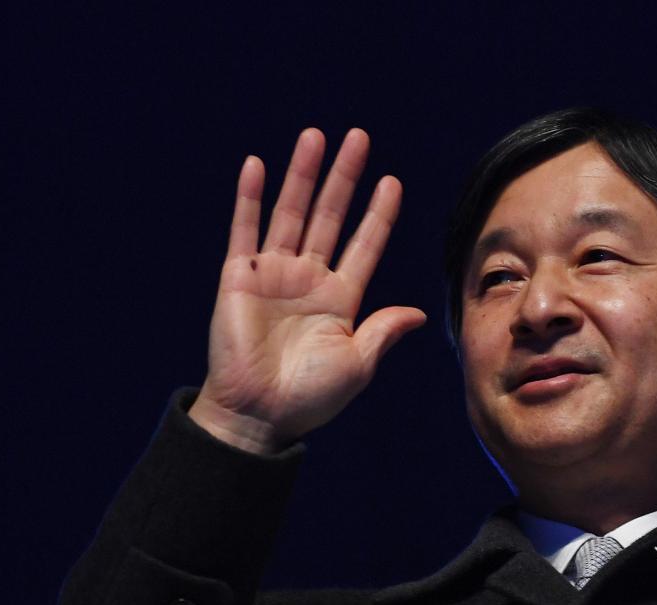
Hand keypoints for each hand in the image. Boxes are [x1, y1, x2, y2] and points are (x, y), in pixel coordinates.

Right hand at [189, 129, 426, 453]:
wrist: (258, 416)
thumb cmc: (310, 398)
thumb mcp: (357, 364)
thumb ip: (383, 331)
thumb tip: (419, 312)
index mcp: (341, 299)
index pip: (364, 245)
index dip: (378, 214)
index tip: (392, 182)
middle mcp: (308, 280)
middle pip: (330, 216)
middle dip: (344, 178)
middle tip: (358, 138)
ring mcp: (273, 275)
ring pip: (291, 213)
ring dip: (302, 175)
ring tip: (315, 137)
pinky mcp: (238, 278)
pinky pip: (244, 230)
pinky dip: (250, 198)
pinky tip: (259, 166)